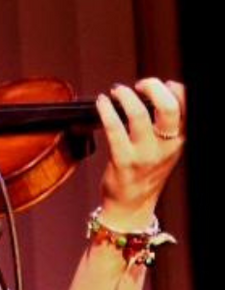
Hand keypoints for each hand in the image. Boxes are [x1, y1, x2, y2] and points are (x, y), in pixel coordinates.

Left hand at [96, 77, 184, 226]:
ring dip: (126, 96)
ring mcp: (145, 154)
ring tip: (118, 91)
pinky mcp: (123, 160)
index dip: (174, 88)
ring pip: (139, 115)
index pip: (187, 105)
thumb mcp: (167, 148)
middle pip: (168, 107)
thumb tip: (159, 89)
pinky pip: (114, 129)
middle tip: (140, 85)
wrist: (132, 204)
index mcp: (180, 140)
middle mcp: (166, 147)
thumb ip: (166, 123)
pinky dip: (106, 110)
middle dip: (153, 87)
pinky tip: (102, 102)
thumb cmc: (146, 172)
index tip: (162, 84)